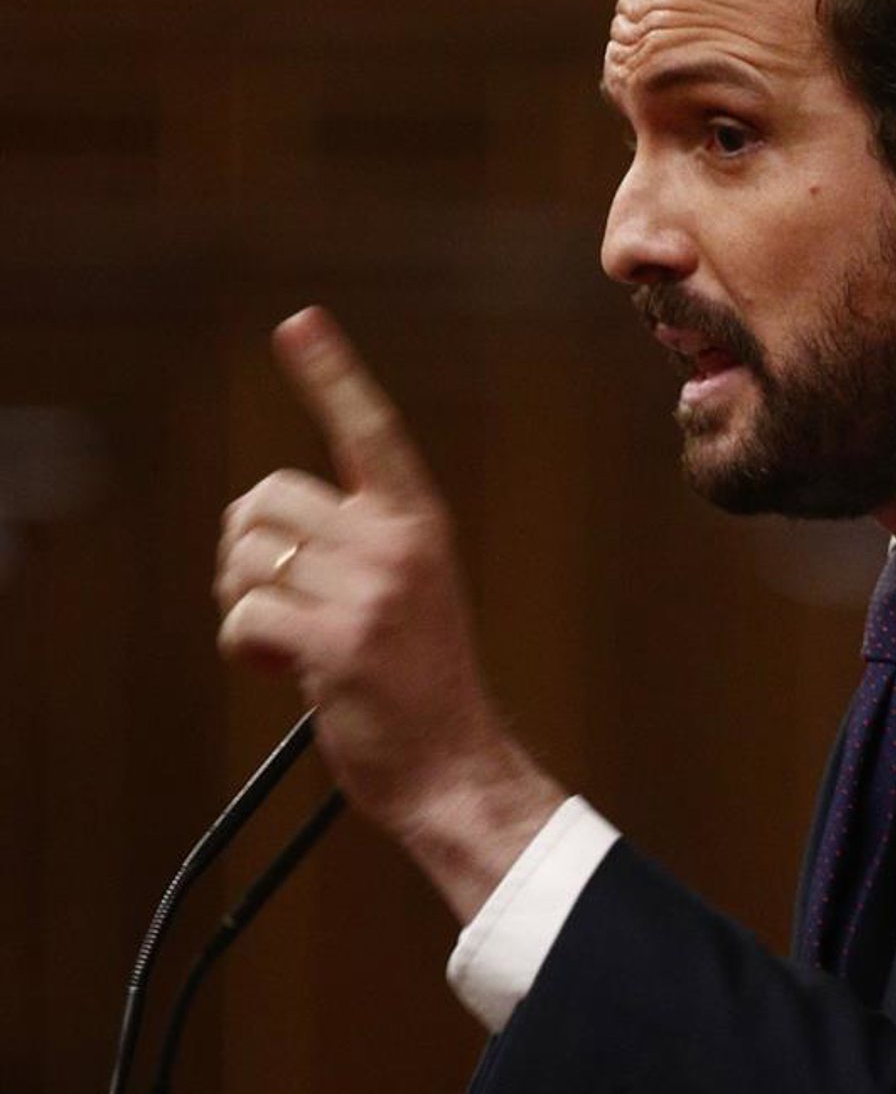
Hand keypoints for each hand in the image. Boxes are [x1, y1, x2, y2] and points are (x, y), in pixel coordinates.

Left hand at [214, 307, 563, 920]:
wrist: (456, 770)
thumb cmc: (419, 689)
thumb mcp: (405, 595)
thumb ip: (353, 548)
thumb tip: (257, 525)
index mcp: (419, 526)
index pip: (369, 432)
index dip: (330, 375)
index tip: (298, 323)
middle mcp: (398, 546)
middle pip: (265, 500)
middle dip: (246, 550)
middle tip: (276, 600)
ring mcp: (371, 594)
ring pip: (246, 556)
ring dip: (241, 600)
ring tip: (283, 640)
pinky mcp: (338, 645)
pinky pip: (244, 615)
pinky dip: (243, 647)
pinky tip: (281, 672)